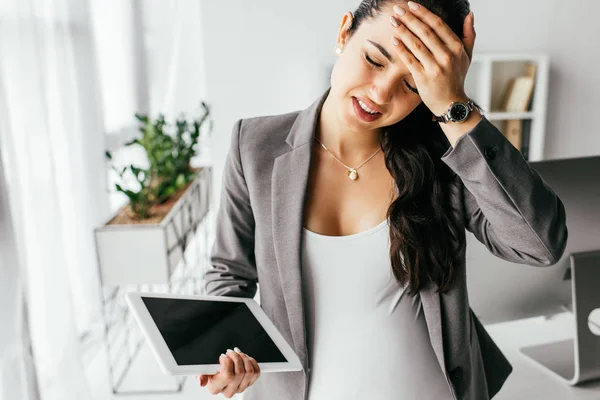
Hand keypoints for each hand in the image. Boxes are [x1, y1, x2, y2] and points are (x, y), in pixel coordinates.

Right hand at [196, 348, 260, 398]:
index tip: (223, 356)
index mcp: (216, 387)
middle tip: (230, 352)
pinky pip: (256, 372)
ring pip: (249, 372)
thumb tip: (201, 382)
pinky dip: (252, 362)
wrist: (216, 372)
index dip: (228, 362)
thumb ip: (199, 374)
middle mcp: (229, 390)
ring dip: (244, 358)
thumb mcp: (200, 370)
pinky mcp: (249, 383)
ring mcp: (240, 387)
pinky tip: (244, 358)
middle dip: (236, 357)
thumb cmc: (208, 371)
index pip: (228, 376)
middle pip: (240, 373)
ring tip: (236, 353)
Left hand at [390, 1, 475, 115]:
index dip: (423, 13)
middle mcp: (447, 56)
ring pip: (416, 44)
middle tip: (397, 9)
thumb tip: (470, 15)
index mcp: (457, 48)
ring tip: (393, 21)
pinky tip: (394, 40)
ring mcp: (435, 67)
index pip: (438, 25)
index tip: (411, 5)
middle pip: (425, 32)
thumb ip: (469, 35)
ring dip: (403, 31)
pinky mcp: (423, 78)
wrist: (451, 104)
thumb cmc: (456, 78)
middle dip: (409, 18)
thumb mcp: (467, 56)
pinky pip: (409, 60)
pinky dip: (401, 49)